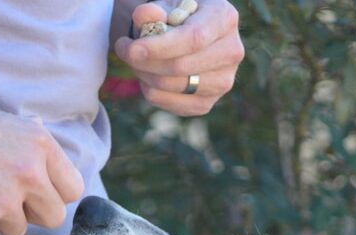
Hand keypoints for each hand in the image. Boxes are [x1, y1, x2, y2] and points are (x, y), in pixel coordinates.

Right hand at [0, 95, 83, 234]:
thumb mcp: (9, 123)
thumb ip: (35, 148)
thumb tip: (55, 165)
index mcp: (41, 146)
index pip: (73, 190)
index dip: (56, 194)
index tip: (40, 193)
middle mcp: (29, 174)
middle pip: (53, 217)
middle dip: (33, 213)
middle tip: (8, 199)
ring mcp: (4, 200)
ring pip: (18, 231)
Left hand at [113, 0, 243, 116]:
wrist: (189, 35)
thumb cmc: (177, 14)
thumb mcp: (166, 4)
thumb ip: (154, 9)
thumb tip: (144, 16)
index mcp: (224, 18)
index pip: (193, 39)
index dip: (160, 47)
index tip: (132, 49)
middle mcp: (232, 52)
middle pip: (181, 66)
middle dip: (145, 61)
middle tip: (123, 49)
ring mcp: (223, 82)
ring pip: (174, 86)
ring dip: (145, 75)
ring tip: (135, 60)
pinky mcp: (208, 103)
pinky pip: (172, 104)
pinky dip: (151, 91)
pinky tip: (148, 75)